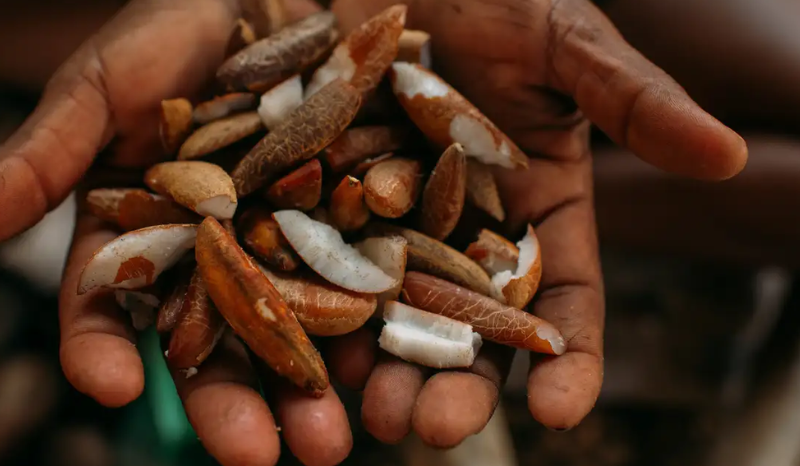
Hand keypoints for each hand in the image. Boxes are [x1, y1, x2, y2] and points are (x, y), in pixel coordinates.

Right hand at [1, 1, 354, 464]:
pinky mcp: (363, 228)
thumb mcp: (110, 80)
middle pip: (219, 340)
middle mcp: (223, 252)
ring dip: (312, 390)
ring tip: (330, 441)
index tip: (112, 386)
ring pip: (300, 331)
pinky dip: (379, 330)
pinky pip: (370, 286)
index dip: (102, 349)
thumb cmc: (183, 25)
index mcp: (153, 230)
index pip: (116, 306)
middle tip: (258, 457)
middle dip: (235, 403)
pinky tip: (392, 371)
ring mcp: (295, 245)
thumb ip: (52, 151)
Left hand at [323, 0, 747, 446]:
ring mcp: (389, 218)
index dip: (568, 356)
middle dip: (457, 381)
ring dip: (380, 364)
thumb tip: (726, 152)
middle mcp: (463, 227)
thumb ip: (633, 100)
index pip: (561, 296)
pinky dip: (311, 302)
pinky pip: (316, 257)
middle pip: (467, 323)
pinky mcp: (322, 196)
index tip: (561, 412)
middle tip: (434, 428)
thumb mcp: (563, 42)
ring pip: (389, 309)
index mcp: (533, 204)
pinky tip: (302, 346)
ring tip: (370, 412)